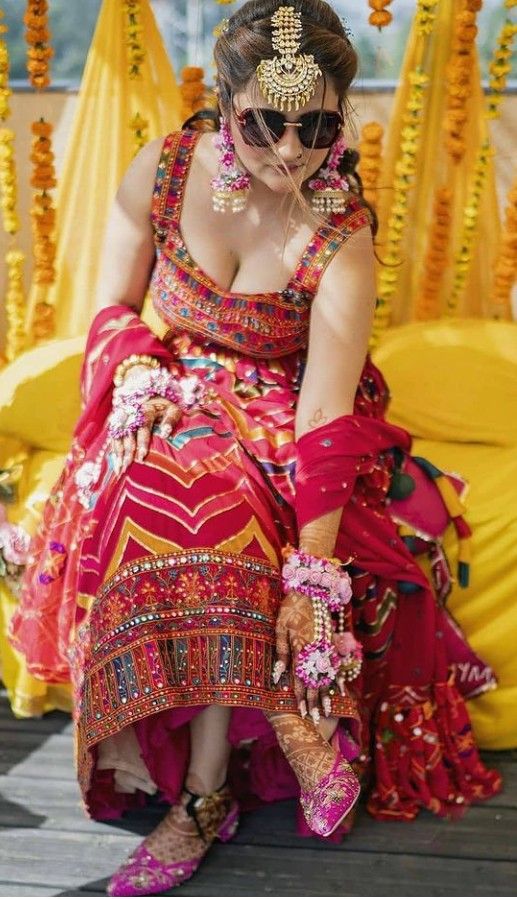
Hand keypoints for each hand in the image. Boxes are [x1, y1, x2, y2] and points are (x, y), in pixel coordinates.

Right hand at [110, 395, 180, 475]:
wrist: (152, 397)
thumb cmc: (165, 408)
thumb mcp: (173, 410)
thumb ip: (170, 420)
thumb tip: (166, 433)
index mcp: (146, 409)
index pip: (143, 427)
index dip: (141, 442)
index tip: (141, 456)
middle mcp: (132, 413)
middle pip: (127, 433)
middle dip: (127, 450)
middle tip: (127, 466)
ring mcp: (123, 417)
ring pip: (118, 436)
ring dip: (117, 452)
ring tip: (119, 468)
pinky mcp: (118, 422)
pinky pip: (113, 437)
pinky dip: (114, 450)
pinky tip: (115, 462)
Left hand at [273, 590, 340, 723]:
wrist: (312, 590)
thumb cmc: (291, 608)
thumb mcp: (280, 627)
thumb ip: (281, 652)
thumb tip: (278, 675)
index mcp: (301, 649)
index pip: (301, 679)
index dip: (301, 697)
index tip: (301, 713)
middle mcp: (316, 651)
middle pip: (315, 682)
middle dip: (315, 702)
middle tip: (314, 720)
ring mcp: (327, 647)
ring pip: (327, 675)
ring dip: (326, 694)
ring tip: (327, 710)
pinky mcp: (332, 642)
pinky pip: (335, 664)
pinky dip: (336, 678)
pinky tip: (338, 689)